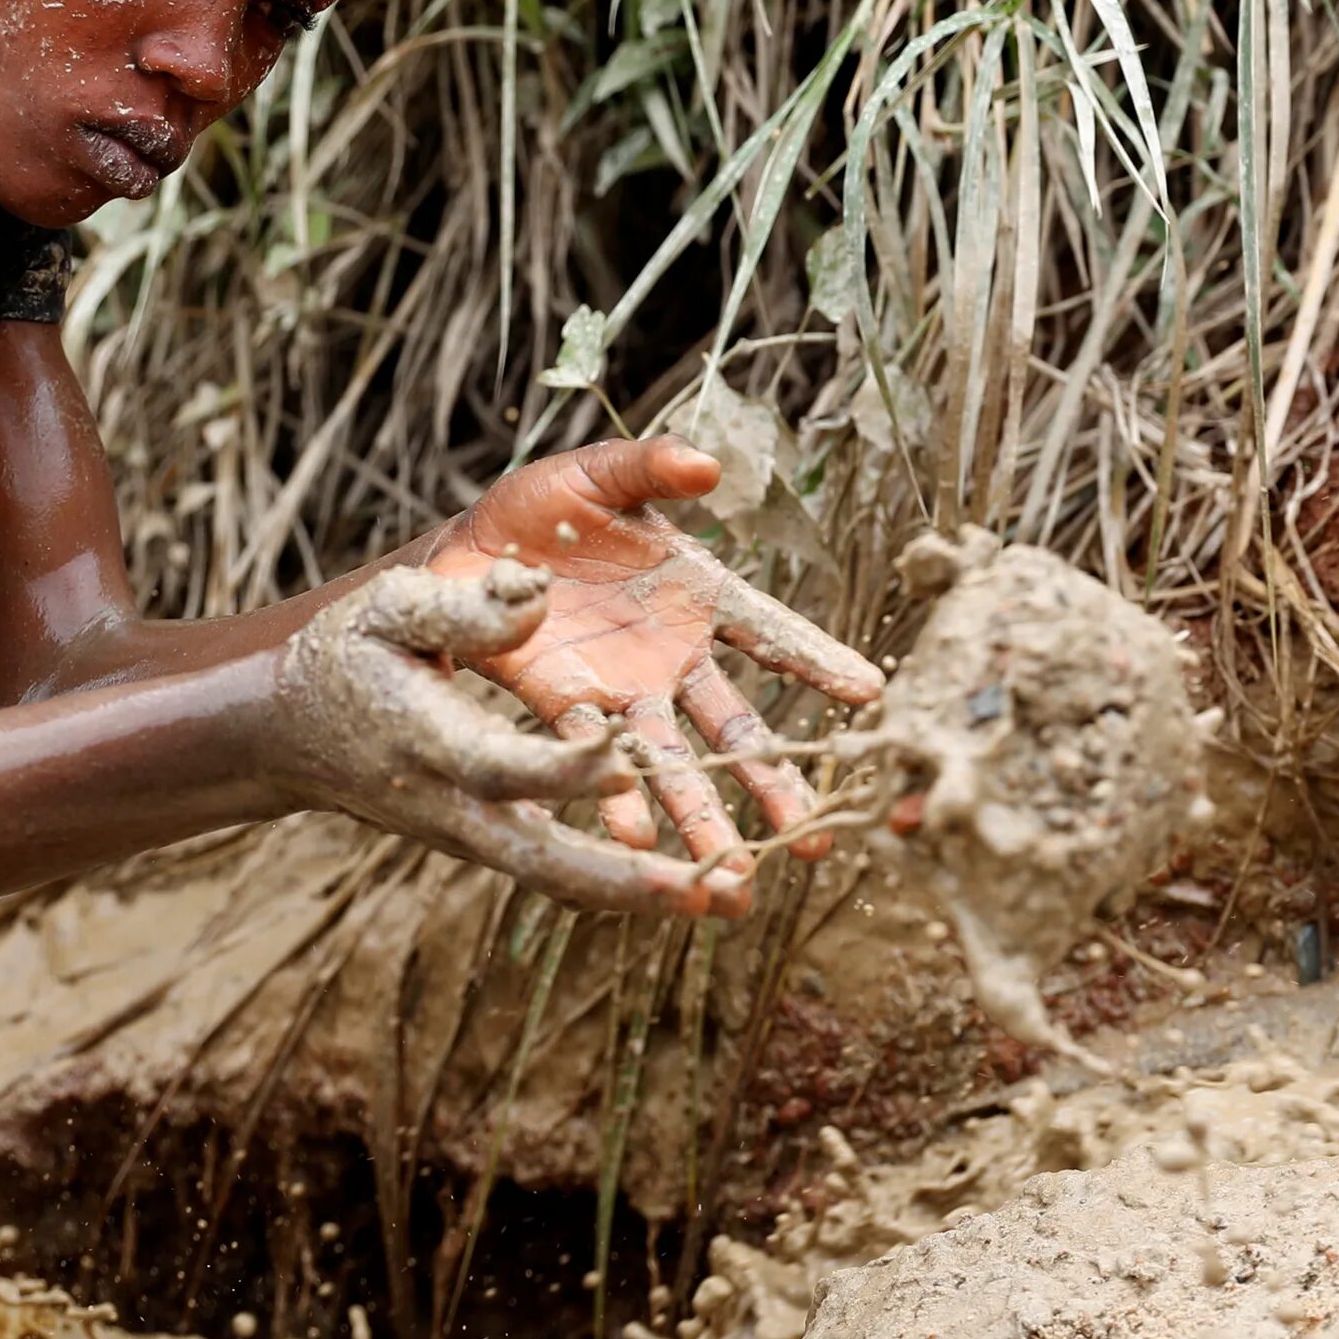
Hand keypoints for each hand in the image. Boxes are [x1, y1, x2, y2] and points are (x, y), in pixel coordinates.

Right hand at [267, 561, 750, 916]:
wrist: (289, 733)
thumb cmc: (345, 655)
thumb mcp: (387, 607)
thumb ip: (464, 605)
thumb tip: (539, 595)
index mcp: (430, 744)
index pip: (504, 767)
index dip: (564, 767)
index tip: (625, 754)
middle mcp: (456, 808)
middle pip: (548, 864)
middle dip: (631, 882)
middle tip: (710, 889)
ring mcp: (474, 837)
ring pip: (566, 880)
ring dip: (649, 895)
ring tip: (735, 898)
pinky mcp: (491, 840)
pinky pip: (562, 870)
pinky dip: (628, 881)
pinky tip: (696, 879)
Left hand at [425, 438, 885, 878]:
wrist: (468, 548)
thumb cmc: (545, 508)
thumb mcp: (601, 475)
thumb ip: (652, 468)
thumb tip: (707, 464)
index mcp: (699, 596)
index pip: (772, 633)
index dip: (818, 660)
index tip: (870, 695)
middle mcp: (673, 656)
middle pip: (737, 726)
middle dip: (775, 781)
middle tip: (814, 838)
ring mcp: (624, 690)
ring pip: (676, 761)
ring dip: (704, 814)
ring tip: (732, 875)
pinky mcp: (567, 707)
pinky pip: (595, 756)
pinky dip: (615, 799)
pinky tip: (637, 843)